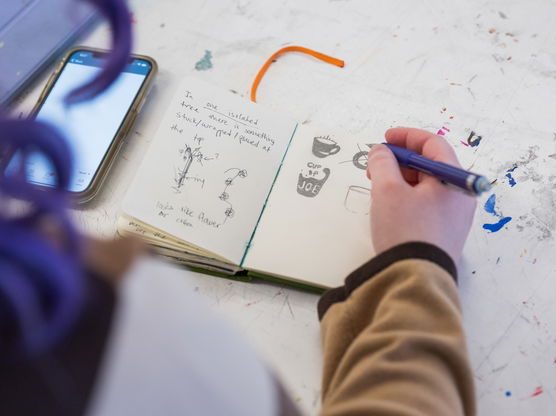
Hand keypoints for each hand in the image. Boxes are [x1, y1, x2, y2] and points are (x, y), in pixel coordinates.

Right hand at [366, 127, 476, 262]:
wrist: (414, 278)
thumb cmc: (404, 231)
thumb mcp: (386, 190)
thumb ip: (382, 163)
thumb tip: (381, 152)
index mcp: (453, 180)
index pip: (432, 144)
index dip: (406, 137)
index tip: (385, 138)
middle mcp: (460, 197)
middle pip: (430, 165)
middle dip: (400, 161)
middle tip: (375, 165)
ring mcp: (454, 217)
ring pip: (427, 186)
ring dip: (401, 180)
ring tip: (378, 187)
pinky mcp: (444, 233)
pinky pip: (427, 205)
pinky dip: (408, 198)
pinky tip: (390, 206)